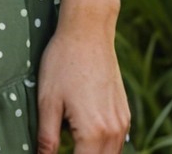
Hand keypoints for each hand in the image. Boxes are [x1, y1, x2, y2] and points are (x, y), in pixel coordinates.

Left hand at [36, 18, 130, 153]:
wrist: (88, 29)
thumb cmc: (63, 61)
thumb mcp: (47, 100)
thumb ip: (46, 139)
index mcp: (93, 133)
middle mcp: (113, 132)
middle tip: (63, 147)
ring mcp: (123, 122)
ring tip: (73, 143)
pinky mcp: (124, 113)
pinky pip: (117, 143)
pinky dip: (103, 147)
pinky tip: (85, 136)